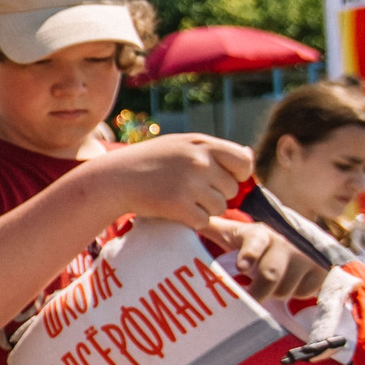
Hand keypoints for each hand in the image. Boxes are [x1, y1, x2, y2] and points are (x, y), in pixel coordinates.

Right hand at [71, 133, 248, 228]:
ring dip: (204, 208)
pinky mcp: (179, 205)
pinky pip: (203, 221)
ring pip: (220, 207)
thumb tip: (249, 156)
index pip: (243, 162)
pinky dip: (191, 220)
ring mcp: (190, 183)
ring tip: (180, 198)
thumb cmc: (150, 161)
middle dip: (215, 194)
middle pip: (231, 189)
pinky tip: (173, 209)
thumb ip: (212, 151)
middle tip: (190, 190)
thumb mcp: (181, 145)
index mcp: (202, 143)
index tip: (220, 179)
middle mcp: (199, 161)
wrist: (115, 178)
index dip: (237, 175)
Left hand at [203, 218, 331, 302]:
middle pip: (270, 275)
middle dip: (259, 292)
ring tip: (270, 285)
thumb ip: (211, 227)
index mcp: (259, 234)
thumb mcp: (233, 233)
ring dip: (276, 293)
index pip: (254, 243)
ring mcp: (304, 256)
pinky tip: (290, 283)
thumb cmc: (254, 241)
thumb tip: (185, 221)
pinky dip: (296, 293)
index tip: (241, 266)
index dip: (249, 254)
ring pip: (286, 288)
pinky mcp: (321, 268)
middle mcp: (283, 243)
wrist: (296, 239)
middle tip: (250, 299)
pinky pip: (306, 291)